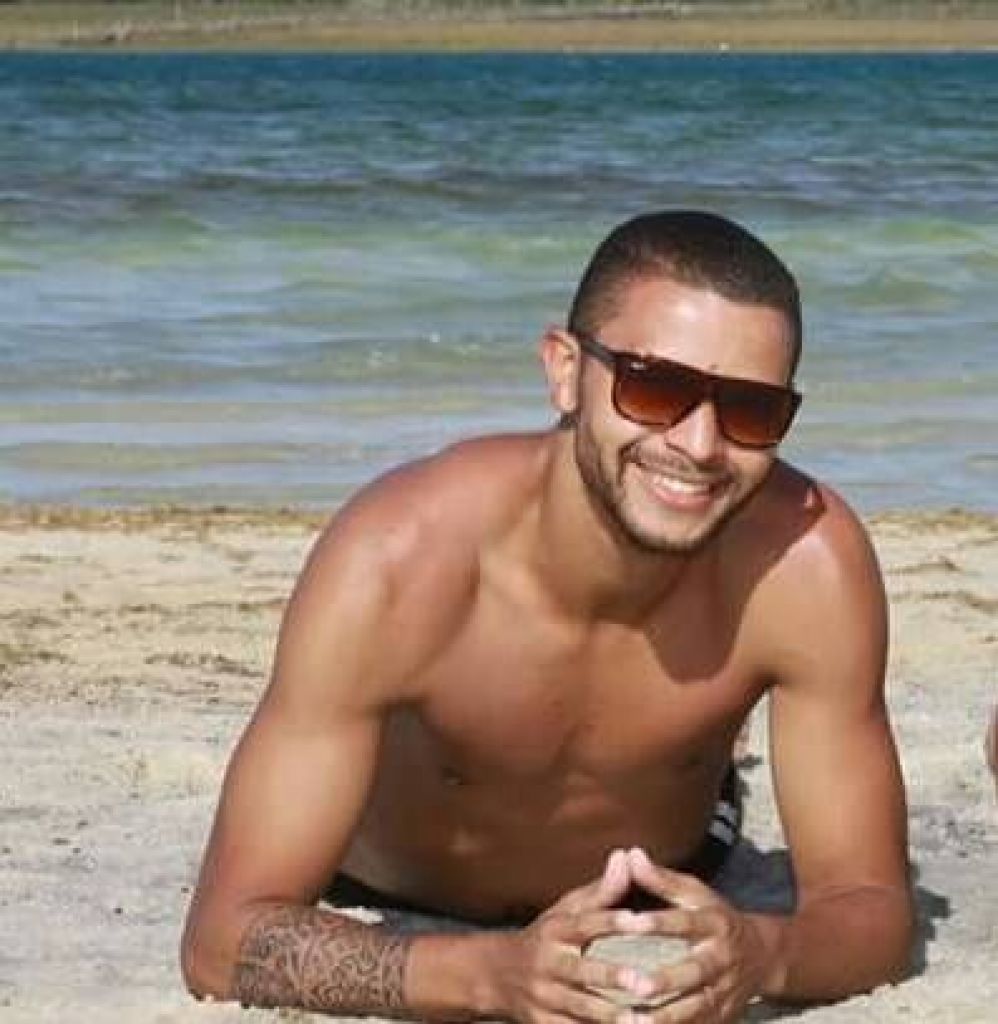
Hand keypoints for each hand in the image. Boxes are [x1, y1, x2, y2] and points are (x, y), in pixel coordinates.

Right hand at [486, 849, 650, 1023]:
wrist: (495, 976)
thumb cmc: (546, 936)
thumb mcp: (566, 910)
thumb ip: (600, 890)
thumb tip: (626, 855)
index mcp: (555, 930)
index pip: (585, 923)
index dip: (611, 921)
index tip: (640, 921)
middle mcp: (547, 963)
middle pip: (582, 971)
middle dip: (613, 977)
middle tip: (646, 982)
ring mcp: (544, 997)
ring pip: (579, 1008)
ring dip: (611, 1016)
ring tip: (643, 1021)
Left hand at [617, 848, 770, 1022]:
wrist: (764, 956)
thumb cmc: (716, 917)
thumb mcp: (695, 893)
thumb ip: (662, 879)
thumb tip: (630, 853)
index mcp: (713, 923)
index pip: (684, 921)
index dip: (658, 922)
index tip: (630, 922)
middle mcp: (721, 959)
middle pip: (694, 973)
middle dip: (667, 981)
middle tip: (637, 986)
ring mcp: (725, 992)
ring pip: (696, 1009)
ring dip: (667, 1018)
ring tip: (633, 1023)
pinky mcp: (723, 1017)